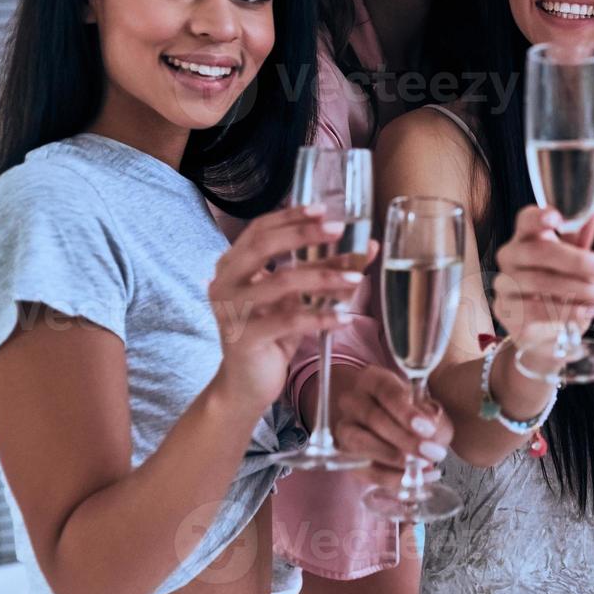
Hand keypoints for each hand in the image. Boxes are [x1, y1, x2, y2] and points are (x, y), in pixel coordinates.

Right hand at [209, 205, 363, 411]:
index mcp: (232, 265)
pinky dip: (321, 317)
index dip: (290, 216)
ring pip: (282, 282)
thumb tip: (369, 246)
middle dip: (304, 235)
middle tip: (339, 230)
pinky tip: (345, 318)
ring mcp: (231, 310)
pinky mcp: (244, 338)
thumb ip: (324, 269)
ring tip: (358, 278)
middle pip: (263, 246)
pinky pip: (289, 321)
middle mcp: (224, 282)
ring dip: (324, 277)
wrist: (246, 385)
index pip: (260, 229)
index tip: (323, 209)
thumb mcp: (298, 297)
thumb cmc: (272, 334)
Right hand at [335, 366, 453, 490]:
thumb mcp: (426, 406)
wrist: (395, 425)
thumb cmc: (414, 412)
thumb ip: (431, 415)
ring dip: (393, 458)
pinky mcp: (345, 456)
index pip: (387, 392)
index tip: (428, 429)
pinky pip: (363, 470)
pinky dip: (390, 478)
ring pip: (361, 444)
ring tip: (422, 468)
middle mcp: (353, 400)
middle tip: (431, 453)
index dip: (407, 412)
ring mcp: (344, 428)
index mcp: (373, 379)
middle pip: (374, 418)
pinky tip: (414, 480)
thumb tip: (430, 428)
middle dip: (405, 439)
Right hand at [491, 205, 593, 341]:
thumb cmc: (554, 285)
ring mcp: (505, 284)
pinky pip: (537, 310)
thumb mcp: (570, 259)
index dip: (539, 217)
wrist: (539, 328)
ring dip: (581, 290)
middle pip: (538, 252)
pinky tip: (590, 310)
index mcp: (525, 237)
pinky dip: (568, 311)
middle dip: (579, 261)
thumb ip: (580, 236)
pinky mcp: (507, 311)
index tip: (557, 219)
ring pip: (540, 282)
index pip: (526, 220)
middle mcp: (510, 257)